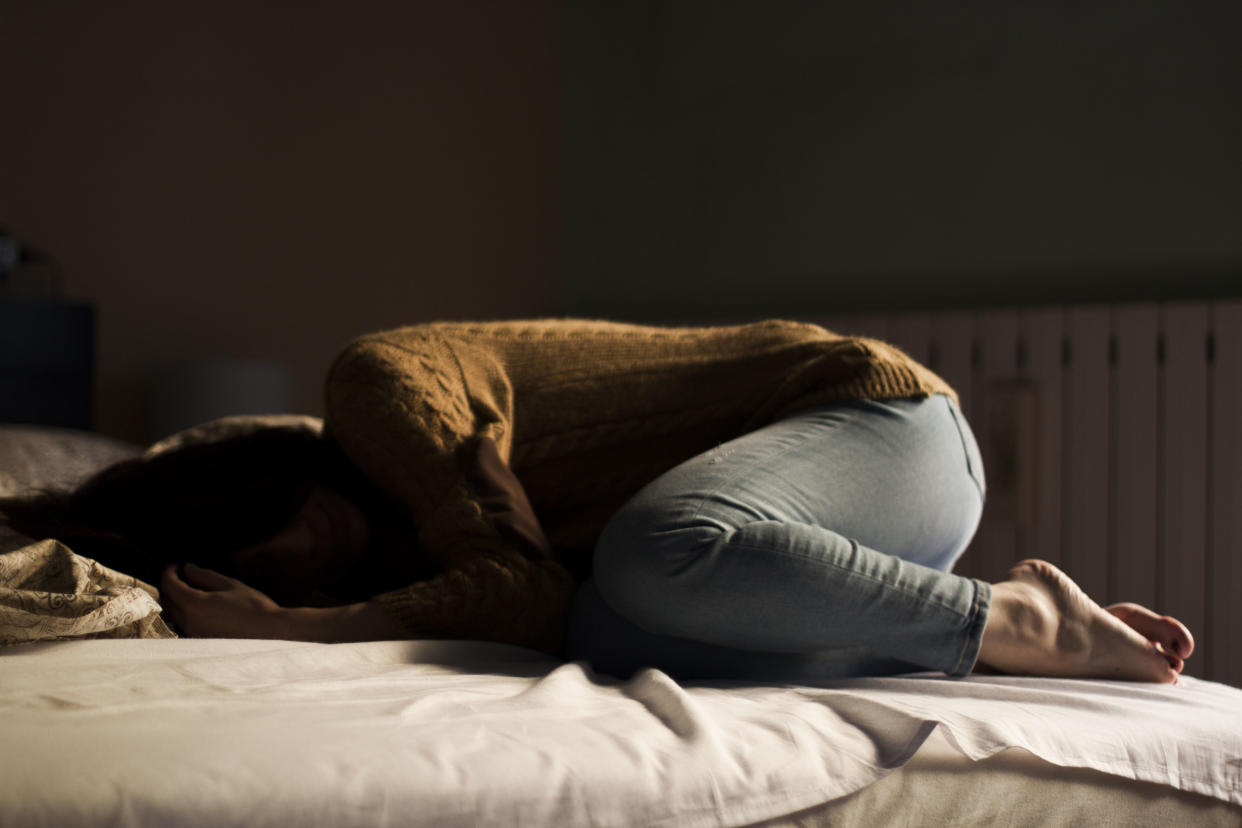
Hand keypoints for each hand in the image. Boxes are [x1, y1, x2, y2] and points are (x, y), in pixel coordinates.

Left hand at [159, 563, 289, 638]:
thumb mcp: (230, 585)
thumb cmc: (253, 606)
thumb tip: (187, 568)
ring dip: (176, 598)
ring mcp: (192, 633)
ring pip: (173, 612)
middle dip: (170, 584)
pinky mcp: (199, 641)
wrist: (269, 633)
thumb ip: (205, 576)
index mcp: (194, 604)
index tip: (177, 564)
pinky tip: (198, 604)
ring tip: (190, 587)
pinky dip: (183, 610)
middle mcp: (187, 621)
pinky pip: (182, 622)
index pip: (169, 584)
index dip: (170, 571)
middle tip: (182, 573)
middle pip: (167, 599)